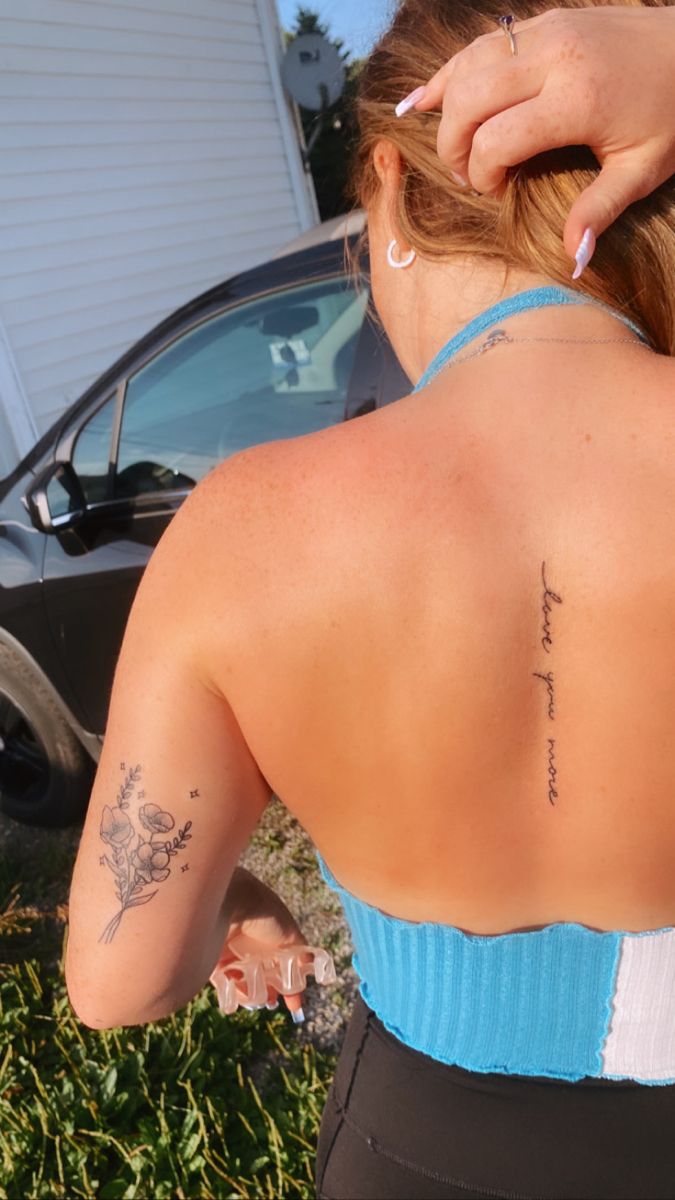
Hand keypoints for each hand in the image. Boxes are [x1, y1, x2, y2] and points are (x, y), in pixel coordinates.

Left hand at [211, 868, 311, 1018]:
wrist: (232, 900)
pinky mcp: (213, 961)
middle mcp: (251, 945)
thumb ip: (301, 952)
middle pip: (262, 976)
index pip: (281, 965)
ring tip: (259, 999)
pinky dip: (233, 992)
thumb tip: (310, 966)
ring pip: (243, 982)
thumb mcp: (290, 932)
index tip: (295, 1004)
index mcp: (270, 936)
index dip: (289, 985)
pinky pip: (223, 983)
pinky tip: (241, 994)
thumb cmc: (265, 912)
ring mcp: (231, 953)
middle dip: (269, 992)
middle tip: (273, 1002)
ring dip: (252, 994)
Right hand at [410, 5, 674, 266]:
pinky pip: (479, 44)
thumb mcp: (643, 169)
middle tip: (468, 176)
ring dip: (447, 111)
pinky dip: (447, 74)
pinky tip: (420, 100)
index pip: (496, 140)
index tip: (498, 193)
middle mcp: (554, 58)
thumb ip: (601, 210)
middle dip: (454, 146)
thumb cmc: (670, 113)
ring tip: (453, 149)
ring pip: (467, 67)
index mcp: (577, 100)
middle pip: (468, 101)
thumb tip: (573, 258)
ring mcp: (545, 31)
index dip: (483, 174)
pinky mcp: (542, 20)